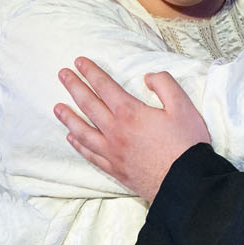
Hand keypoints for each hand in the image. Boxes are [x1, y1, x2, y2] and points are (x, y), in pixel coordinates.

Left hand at [54, 58, 211, 199]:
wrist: (185, 182)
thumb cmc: (186, 144)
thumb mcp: (183, 106)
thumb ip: (165, 84)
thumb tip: (147, 77)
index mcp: (130, 113)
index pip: (104, 87)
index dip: (90, 72)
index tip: (78, 62)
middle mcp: (115, 131)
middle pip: (88, 105)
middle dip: (74, 87)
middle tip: (62, 75)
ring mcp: (112, 151)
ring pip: (82, 131)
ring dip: (68, 117)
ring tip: (57, 107)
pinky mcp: (114, 169)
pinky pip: (90, 154)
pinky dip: (78, 145)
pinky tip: (71, 138)